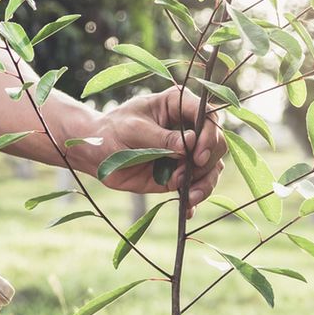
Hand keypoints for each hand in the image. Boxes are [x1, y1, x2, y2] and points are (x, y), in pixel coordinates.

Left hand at [89, 87, 226, 214]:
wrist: (97, 154)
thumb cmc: (112, 131)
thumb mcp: (134, 130)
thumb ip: (162, 138)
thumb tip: (190, 143)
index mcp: (178, 105)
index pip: (208, 117)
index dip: (209, 135)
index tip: (197, 155)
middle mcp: (189, 128)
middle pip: (217, 144)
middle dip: (207, 161)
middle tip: (189, 173)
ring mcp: (187, 153)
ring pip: (212, 167)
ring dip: (205, 184)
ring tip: (191, 197)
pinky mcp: (181, 174)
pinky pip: (197, 187)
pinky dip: (195, 199)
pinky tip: (188, 209)